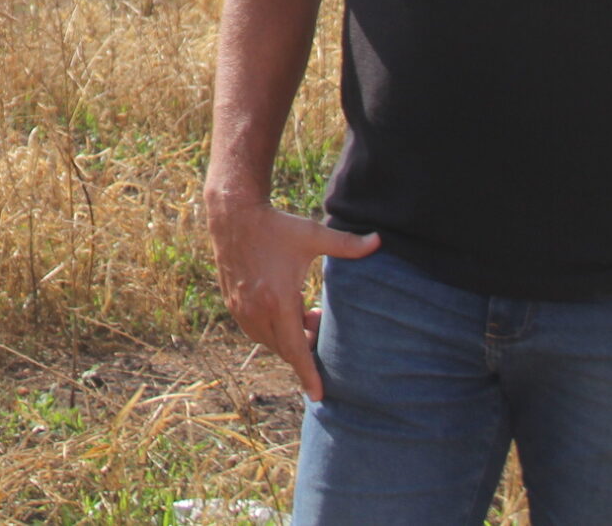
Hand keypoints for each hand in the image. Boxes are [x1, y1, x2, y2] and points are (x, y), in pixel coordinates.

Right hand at [206, 197, 379, 398]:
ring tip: (306, 314)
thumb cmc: (276, 226)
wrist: (233, 214)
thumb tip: (379, 241)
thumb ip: (347, 244)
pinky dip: (272, 330)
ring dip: (289, 338)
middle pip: (285, 349)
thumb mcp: (313, 235)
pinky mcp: (232, 303)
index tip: (318, 396)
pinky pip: (254, 330)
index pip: (296, 350)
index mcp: (278, 300)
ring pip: (269, 341)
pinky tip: (285, 310)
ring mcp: (240, 308)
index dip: (308, 374)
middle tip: (320, 326)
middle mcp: (256, 310)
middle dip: (305, 349)